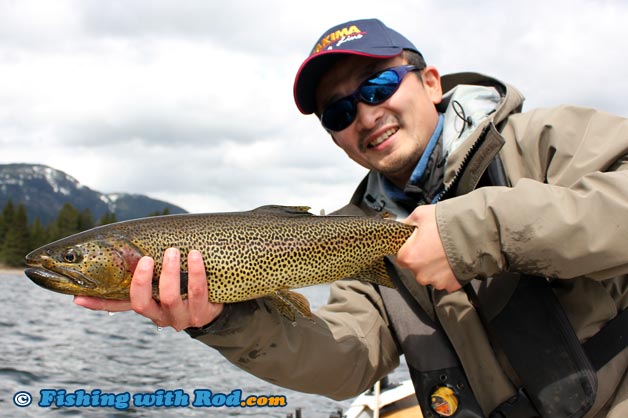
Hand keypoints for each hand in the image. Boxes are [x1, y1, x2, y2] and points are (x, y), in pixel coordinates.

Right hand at [74, 248, 222, 330]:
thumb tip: (128, 240)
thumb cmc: (187, 282)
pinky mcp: (202, 314)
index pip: (116, 305)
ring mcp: (181, 317)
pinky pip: (198, 291)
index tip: (77, 297)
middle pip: (142, 303)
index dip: (98, 303)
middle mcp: (159, 315)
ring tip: (173, 251)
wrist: (219, 303)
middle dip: (143, 279)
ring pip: (170, 297)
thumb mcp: (167, 277)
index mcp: (147, 305)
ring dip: (171, 272)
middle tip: (148, 258)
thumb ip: (149, 267)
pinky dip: (196, 271)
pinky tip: (196, 256)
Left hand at [396, 205, 460, 292]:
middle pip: (416, 268)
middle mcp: (419, 274)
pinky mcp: (451, 286)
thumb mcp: (421, 214)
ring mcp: (436, 282)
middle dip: (423, 258)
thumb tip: (401, 225)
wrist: (475, 233)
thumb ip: (407, 222)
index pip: (400, 257)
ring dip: (435, 267)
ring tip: (446, 252)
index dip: (408, 249)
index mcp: (408, 257)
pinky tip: (453, 260)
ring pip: (431, 275)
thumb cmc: (446, 223)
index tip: (417, 243)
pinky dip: (448, 273)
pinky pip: (445, 280)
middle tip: (434, 245)